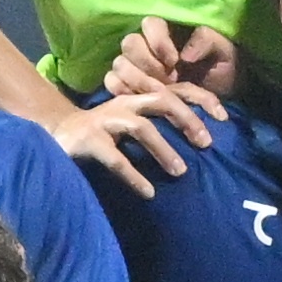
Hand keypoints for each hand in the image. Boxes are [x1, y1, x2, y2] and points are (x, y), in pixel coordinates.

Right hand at [60, 82, 228, 198]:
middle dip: (187, 119)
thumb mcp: (132, 122)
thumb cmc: (103, 132)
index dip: (202, 100)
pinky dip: (134, 176)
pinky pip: (115, 159)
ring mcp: (106, 120)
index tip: (224, 118)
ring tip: (181, 172)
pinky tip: (148, 192)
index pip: (177, 90)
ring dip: (163, 149)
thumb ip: (159, 123)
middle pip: (162, 100)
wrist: (56, 135)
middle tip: (206, 143)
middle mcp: (125, 103)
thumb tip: (199, 138)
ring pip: (141, 127)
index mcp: (139, 97)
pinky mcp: (89, 140)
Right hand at [106, 17, 244, 100]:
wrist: (224, 97)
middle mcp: (148, 45)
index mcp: (169, 31)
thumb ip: (207, 41)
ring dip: (136, 80)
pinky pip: (111, 82)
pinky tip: (137, 100)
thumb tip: (186, 53)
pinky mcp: (128, 86)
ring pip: (119, 64)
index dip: (158, 41)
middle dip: (147, 63)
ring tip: (157, 95)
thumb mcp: (224, 52)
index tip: (175, 60)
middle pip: (130, 43)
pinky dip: (120, 90)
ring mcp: (136, 66)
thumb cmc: (224, 69)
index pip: (150, 23)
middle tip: (167, 80)